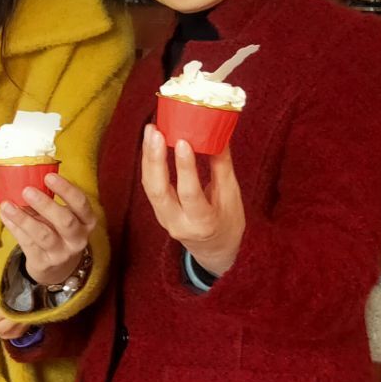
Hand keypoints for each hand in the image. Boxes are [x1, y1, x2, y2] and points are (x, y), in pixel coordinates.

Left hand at [0, 172, 96, 287]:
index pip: (81, 203)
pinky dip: (14, 227)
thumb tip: (22, 177)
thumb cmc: (58, 231)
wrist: (57, 268)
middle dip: (45, 204)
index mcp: (87, 221)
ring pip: (43, 235)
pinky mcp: (44, 263)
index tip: (49, 176)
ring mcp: (61, 253)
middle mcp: (78, 239)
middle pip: (65, 221)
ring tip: (7, 205)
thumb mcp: (61, 215)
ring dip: (23, 218)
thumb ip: (48, 199)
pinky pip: (27, 243)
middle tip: (27, 190)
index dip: (66, 189)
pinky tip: (5, 215)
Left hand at [141, 123, 246, 278]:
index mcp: (203, 223)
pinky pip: (149, 186)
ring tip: (151, 131)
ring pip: (149, 187)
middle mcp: (178, 223)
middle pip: (159, 191)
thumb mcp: (232, 197)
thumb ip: (222, 167)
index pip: (190, 194)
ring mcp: (164, 219)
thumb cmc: (229, 222)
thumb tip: (218, 134)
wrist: (216, 250)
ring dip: (148, 157)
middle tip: (156, 131)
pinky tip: (150, 143)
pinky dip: (149, 164)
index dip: (185, 167)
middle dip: (155, 159)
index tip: (182, 141)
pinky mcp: (158, 212)